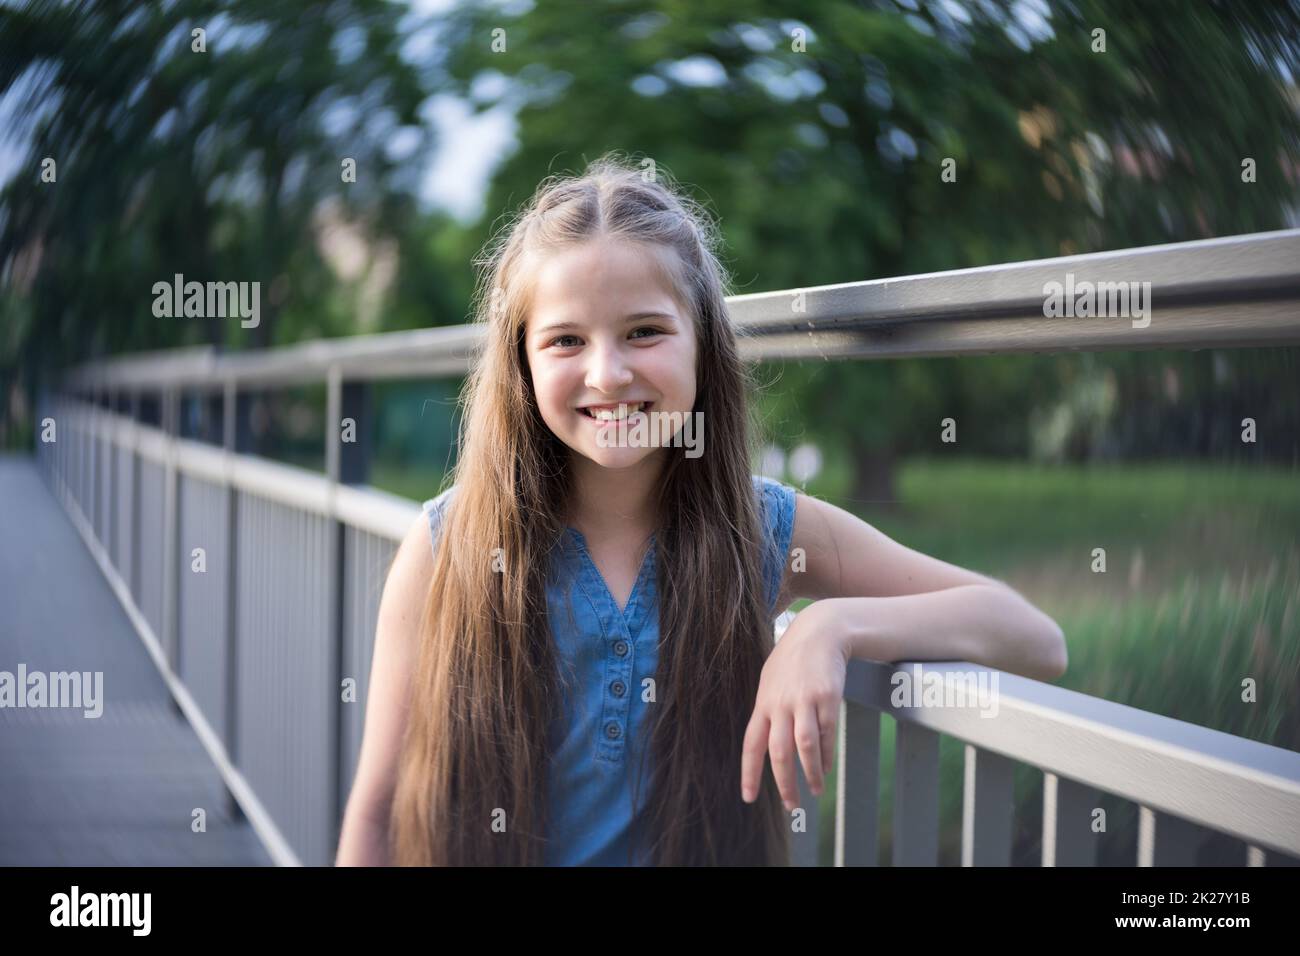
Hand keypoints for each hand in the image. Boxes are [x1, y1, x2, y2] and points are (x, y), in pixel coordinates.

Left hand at [740, 601, 849, 811]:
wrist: (819, 633)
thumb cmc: (793, 661)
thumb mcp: (771, 683)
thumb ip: (768, 712)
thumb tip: (767, 746)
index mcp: (763, 704)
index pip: (752, 744)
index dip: (749, 773)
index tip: (748, 798)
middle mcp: (781, 704)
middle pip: (779, 752)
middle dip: (784, 784)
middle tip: (791, 806)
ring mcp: (805, 701)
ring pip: (805, 747)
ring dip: (810, 774)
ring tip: (814, 791)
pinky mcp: (828, 698)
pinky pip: (827, 734)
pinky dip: (826, 755)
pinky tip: (826, 767)